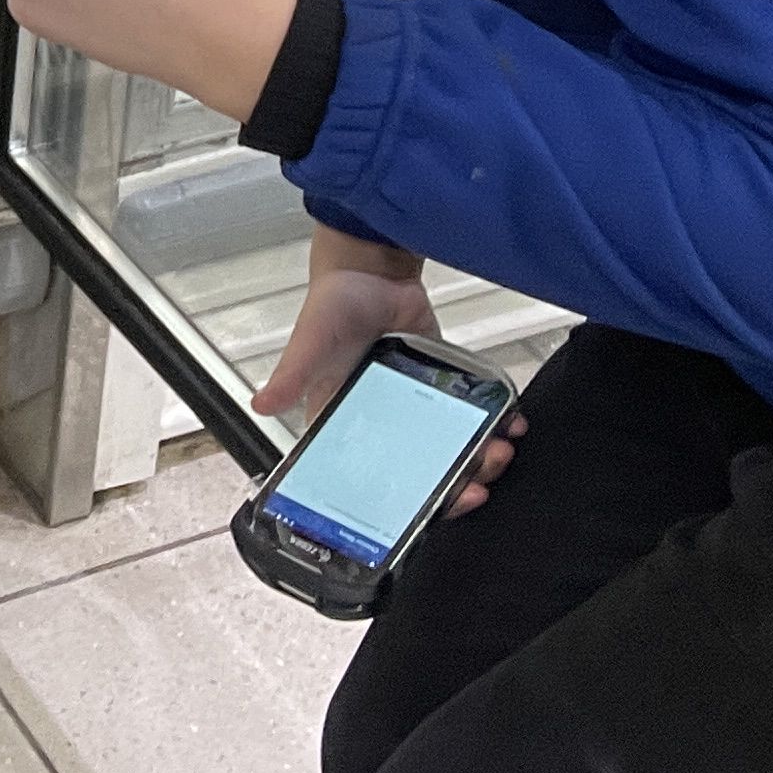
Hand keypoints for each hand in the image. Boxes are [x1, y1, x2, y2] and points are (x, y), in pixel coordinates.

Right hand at [253, 233, 521, 516]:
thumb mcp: (310, 342)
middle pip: (426, 476)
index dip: (411, 506)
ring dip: (483, 458)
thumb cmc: (332, 306)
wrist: (371, 266)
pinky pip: (474, 414)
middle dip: (459, 485)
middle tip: (482, 479)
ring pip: (456, 450)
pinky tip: (512, 422)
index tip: (442, 505)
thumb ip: (291, 374)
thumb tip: (260, 404)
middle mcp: (384, 428)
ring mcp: (418, 410)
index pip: (379, 484)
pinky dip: (496, 422)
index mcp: (347, 427)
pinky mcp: (444, 385)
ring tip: (503, 450)